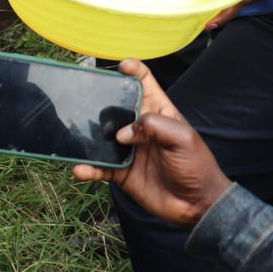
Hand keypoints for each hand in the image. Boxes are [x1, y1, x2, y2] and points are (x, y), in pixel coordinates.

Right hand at [72, 59, 231, 228]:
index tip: (121, 67)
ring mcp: (128, 149)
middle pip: (115, 107)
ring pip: (102, 137)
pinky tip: (80, 169)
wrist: (197, 205)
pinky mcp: (121, 172)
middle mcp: (140, 128)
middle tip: (86, 101)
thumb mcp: (182, 138)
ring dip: (88, 136)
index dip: (132, 71)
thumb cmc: (196, 166)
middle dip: (100, 101)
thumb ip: (153, 126)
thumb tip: (122, 134)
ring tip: (75, 135)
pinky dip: (87, 168)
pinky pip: (99, 167)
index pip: (144, 84)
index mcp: (158, 112)